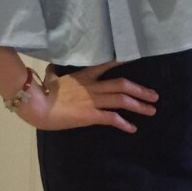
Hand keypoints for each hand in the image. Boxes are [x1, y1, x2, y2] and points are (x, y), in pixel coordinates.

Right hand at [19, 60, 158, 132]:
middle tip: (155, 95)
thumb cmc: (41, 92)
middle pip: (122, 85)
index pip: (105, 66)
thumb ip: (54, 74)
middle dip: (141, 90)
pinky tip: (132, 128)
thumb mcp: (50, 78)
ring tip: (152, 110)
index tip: (134, 62)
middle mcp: (92, 86)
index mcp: (83, 76)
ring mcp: (93, 100)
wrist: (37, 104)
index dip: (121, 64)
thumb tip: (50, 70)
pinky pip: (111, 118)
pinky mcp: (90, 114)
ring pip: (122, 100)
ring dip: (139, 105)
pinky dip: (123, 123)